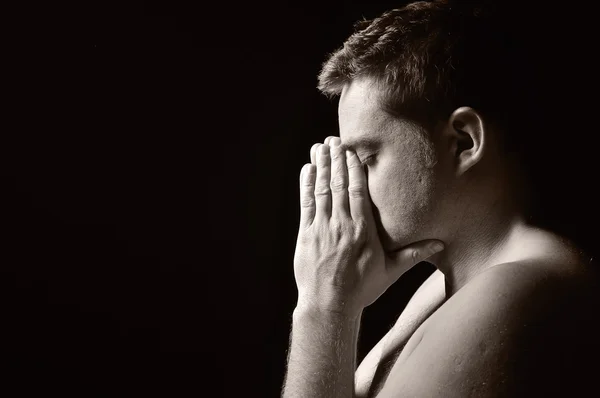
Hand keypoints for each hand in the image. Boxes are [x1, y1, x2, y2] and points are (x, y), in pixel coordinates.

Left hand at [293, 136, 444, 315]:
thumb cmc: (361, 289)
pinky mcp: (306, 234)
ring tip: (321, 146)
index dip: (354, 168)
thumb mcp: (390, 271)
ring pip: (322, 189)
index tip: (352, 150)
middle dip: (337, 159)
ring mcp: (322, 228)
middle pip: (339, 184)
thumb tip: (440, 244)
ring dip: (322, 166)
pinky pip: (306, 203)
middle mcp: (342, 224)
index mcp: (363, 230)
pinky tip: (308, 168)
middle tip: (335, 139)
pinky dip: (306, 184)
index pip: (358, 191)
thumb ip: (413, 253)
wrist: (329, 305)